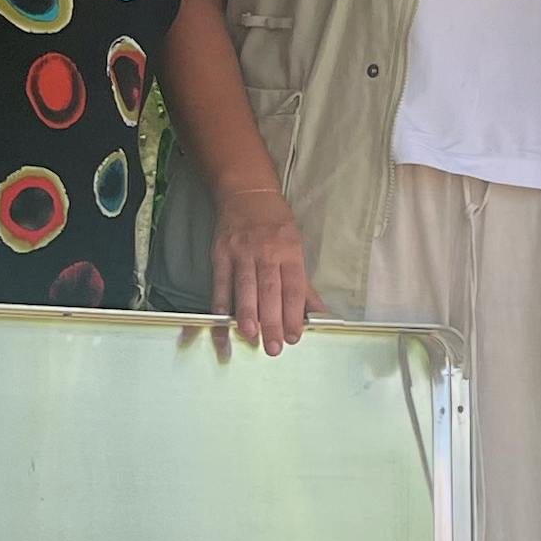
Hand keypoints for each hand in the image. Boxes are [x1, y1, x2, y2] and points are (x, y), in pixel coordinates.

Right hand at [212, 186, 315, 355]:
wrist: (247, 193)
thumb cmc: (275, 224)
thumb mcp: (296, 248)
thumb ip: (304, 285)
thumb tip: (319, 314)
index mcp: (290, 252)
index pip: (294, 288)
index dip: (294, 315)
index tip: (294, 337)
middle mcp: (267, 251)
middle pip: (271, 291)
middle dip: (272, 321)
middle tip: (274, 347)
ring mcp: (242, 251)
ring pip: (246, 287)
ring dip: (247, 313)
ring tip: (250, 336)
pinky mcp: (221, 252)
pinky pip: (221, 281)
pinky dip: (221, 301)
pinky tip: (222, 318)